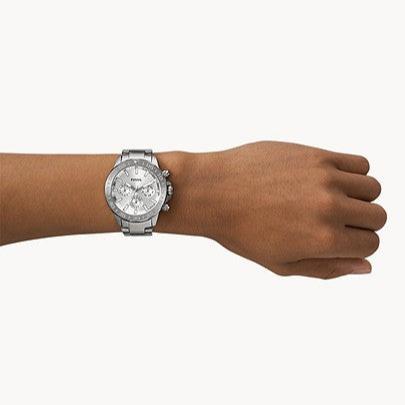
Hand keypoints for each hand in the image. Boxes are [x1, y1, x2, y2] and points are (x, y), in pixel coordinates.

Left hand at [162, 141, 386, 278]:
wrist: (213, 192)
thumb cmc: (241, 231)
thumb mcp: (281, 264)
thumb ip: (327, 268)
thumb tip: (366, 266)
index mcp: (323, 239)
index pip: (370, 244)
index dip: (356, 245)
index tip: (337, 239)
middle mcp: (329, 207)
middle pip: (377, 216)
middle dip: (361, 224)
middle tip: (332, 221)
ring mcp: (324, 177)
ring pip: (372, 187)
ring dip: (359, 198)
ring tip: (330, 200)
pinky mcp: (315, 154)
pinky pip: (359, 163)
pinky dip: (352, 174)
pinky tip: (329, 181)